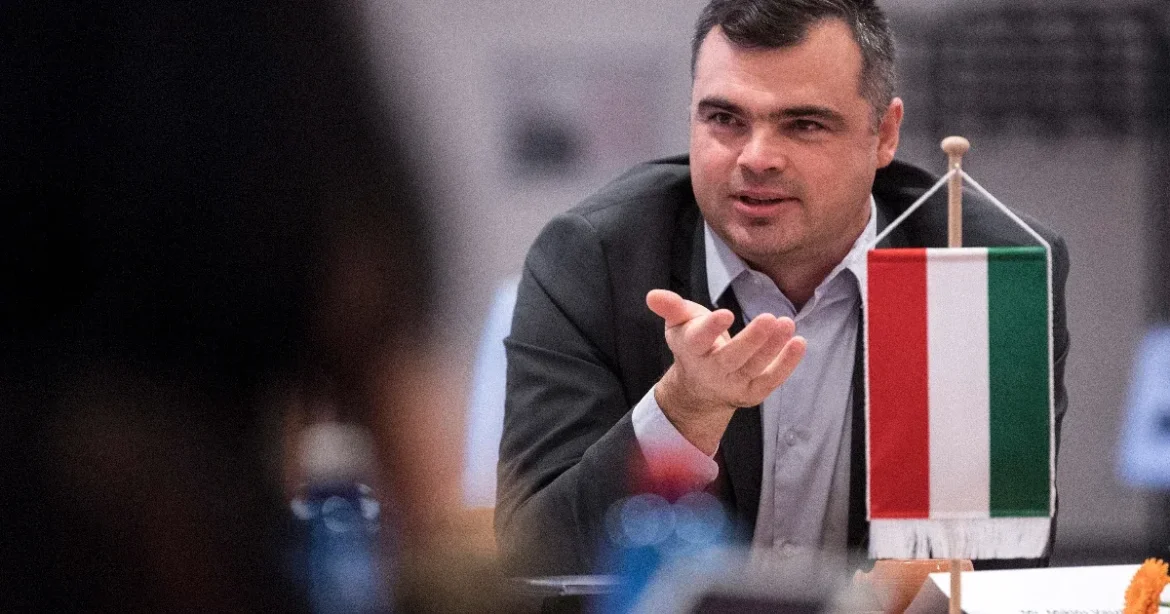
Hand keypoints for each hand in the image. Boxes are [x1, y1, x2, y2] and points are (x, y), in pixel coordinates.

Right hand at [646, 289, 805, 454]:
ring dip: (773, 347)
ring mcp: (734, 384)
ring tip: (787, 324)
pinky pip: (772, 379)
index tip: (726, 314)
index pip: (699, 339)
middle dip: (751, 340)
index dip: (711, 328)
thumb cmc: (694, 345)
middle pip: (732, 357)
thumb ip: (671, 308)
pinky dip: (787, 364)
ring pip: (755, 367)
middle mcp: (711, 371)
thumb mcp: (679, 324)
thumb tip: (653, 295)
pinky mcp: (753, 392)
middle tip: (769, 318)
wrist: (700, 388)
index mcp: (691, 350)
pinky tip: (799, 343)